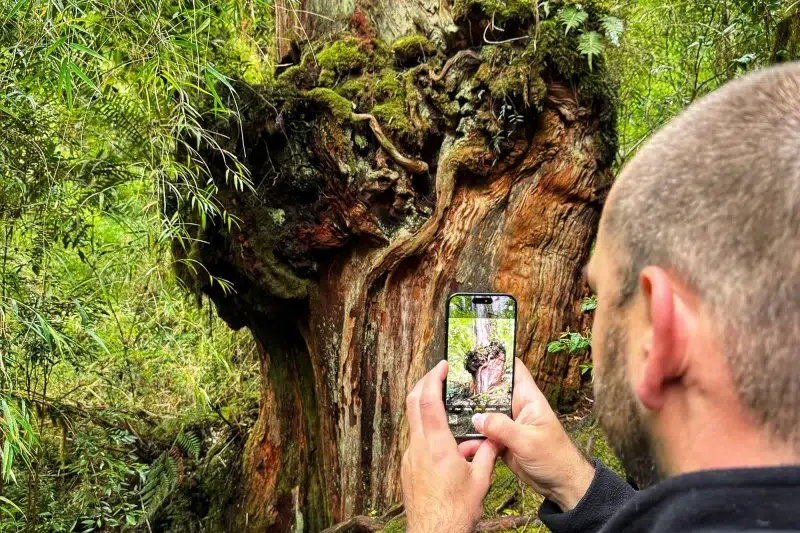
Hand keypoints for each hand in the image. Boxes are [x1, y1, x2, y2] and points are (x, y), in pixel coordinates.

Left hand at [401, 360, 498, 532]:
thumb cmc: (456, 512)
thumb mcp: (480, 480)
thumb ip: (487, 453)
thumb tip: (495, 436)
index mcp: (436, 446)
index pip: (428, 401)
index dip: (433, 378)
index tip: (442, 366)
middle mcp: (418, 447)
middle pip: (413, 403)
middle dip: (424, 383)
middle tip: (439, 374)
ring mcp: (410, 457)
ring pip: (415, 422)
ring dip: (430, 410)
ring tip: (452, 412)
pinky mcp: (408, 468)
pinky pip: (418, 441)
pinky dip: (431, 433)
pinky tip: (449, 445)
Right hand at [463, 358, 594, 510]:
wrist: (560, 485)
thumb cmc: (555, 457)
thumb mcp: (528, 441)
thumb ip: (502, 428)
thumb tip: (477, 418)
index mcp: (527, 398)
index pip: (513, 369)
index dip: (497, 358)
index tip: (475, 353)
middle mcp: (515, 407)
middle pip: (491, 390)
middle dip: (472, 389)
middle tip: (450, 386)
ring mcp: (507, 424)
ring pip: (483, 413)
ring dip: (469, 417)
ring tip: (451, 417)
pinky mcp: (501, 440)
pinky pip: (482, 434)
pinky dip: (472, 438)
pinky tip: (461, 442)